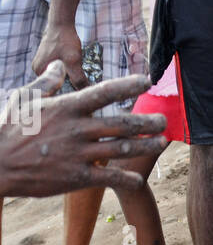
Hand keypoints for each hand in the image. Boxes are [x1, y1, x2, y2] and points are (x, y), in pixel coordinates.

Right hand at [0, 63, 166, 197]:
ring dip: (145, 145)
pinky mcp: (76, 177)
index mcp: (67, 107)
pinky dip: (126, 178)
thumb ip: (47, 81)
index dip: (128, 85)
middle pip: (121, 123)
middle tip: (164, 120)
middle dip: (146, 121)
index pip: (104, 92)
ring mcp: (78, 154)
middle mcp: (77, 129)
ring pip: (120, 148)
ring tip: (161, 142)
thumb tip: (59, 66)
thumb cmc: (8, 127)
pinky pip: (108, 178)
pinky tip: (139, 179)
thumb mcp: (25, 98)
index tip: (147, 80)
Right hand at [32, 22, 84, 85]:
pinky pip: (58, 68)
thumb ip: (78, 79)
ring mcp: (42, 62)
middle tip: (83, 81)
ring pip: (59, 75)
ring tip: (79, 72)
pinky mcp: (48, 57)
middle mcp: (38, 68)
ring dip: (69, 75)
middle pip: (56, 82)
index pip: (54, 88)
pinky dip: (67, 68)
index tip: (80, 88)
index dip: (68, 90)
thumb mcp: (73, 61)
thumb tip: (85, 91)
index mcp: (40, 71)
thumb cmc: (65, 39)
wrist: (62, 22)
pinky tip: (75, 65)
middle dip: (69, 83)